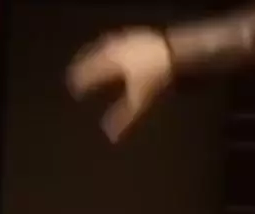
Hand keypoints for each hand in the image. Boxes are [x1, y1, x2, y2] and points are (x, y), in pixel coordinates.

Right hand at [67, 28, 172, 142]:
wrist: (178, 52)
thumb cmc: (157, 77)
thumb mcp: (141, 101)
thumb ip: (125, 118)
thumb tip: (111, 137)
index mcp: (107, 62)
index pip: (87, 73)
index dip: (80, 82)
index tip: (75, 90)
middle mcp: (112, 48)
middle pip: (92, 57)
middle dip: (84, 66)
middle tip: (77, 73)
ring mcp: (126, 39)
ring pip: (104, 47)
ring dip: (96, 55)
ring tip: (93, 61)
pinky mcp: (140, 35)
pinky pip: (119, 42)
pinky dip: (114, 49)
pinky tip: (119, 51)